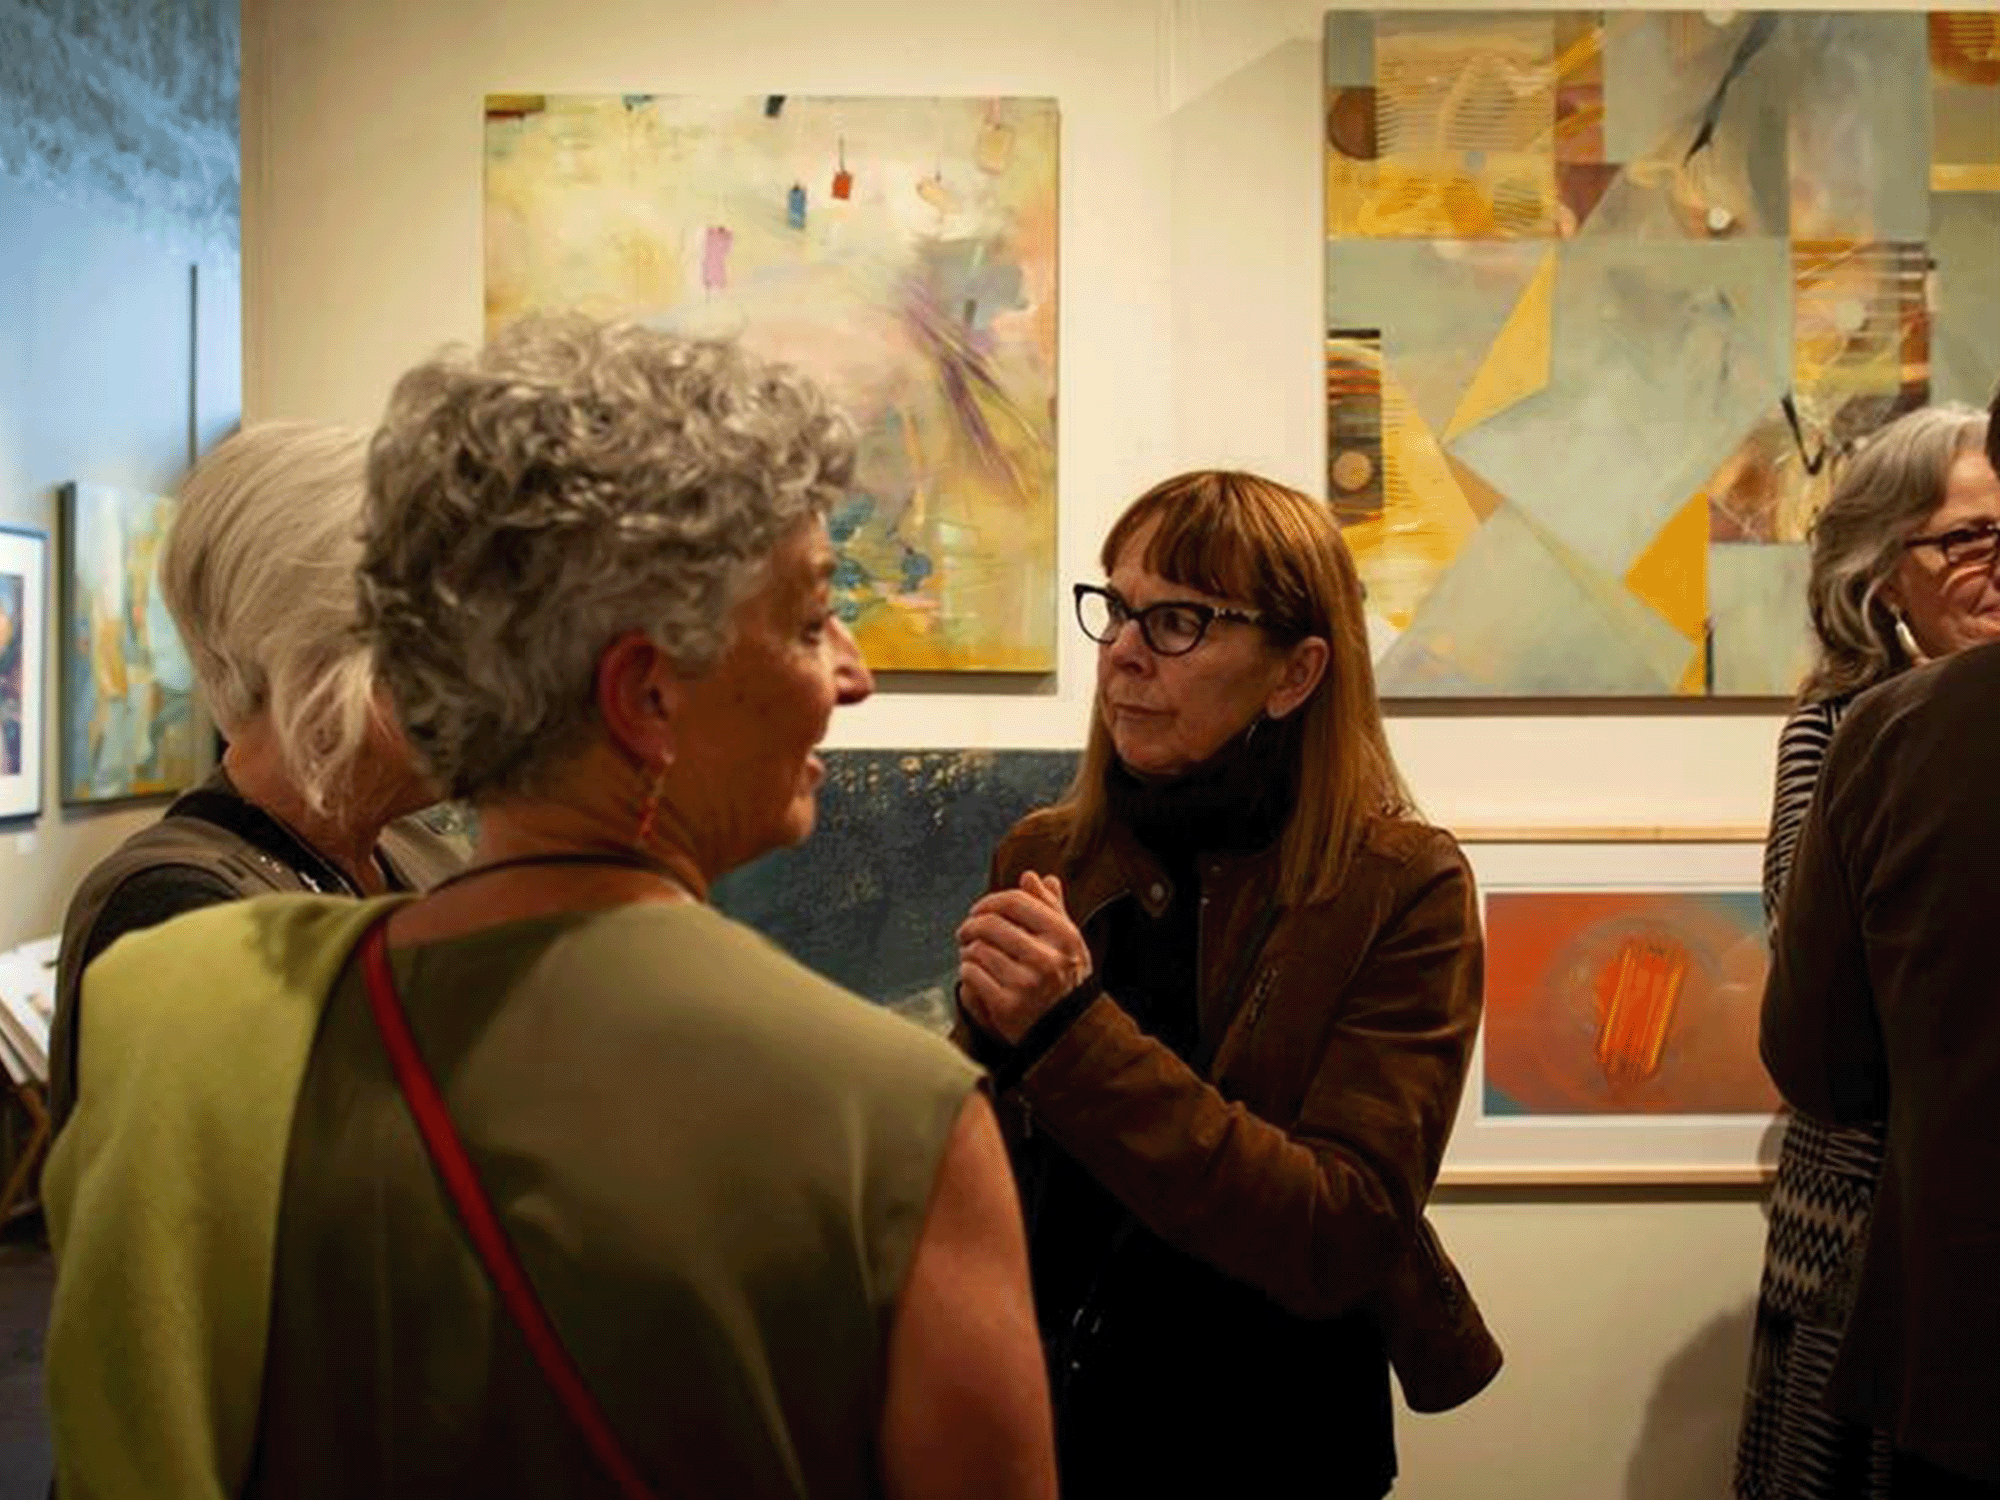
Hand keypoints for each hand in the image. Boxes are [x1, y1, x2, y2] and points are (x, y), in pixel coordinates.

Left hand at [957, 872, 1094, 1044]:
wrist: (1067, 1034)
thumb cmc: (1064, 981)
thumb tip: (1032, 876)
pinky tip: (972, 975)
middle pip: (990, 923)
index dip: (989, 902)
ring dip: (967, 950)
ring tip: (970, 955)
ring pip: (977, 949)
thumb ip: (1051, 907)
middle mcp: (1048, 958)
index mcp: (1064, 936)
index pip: (1015, 901)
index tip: (978, 911)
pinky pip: (971, 975)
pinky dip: (966, 971)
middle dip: (971, 926)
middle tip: (965, 932)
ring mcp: (1028, 984)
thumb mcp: (1068, 943)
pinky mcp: (1007, 1006)